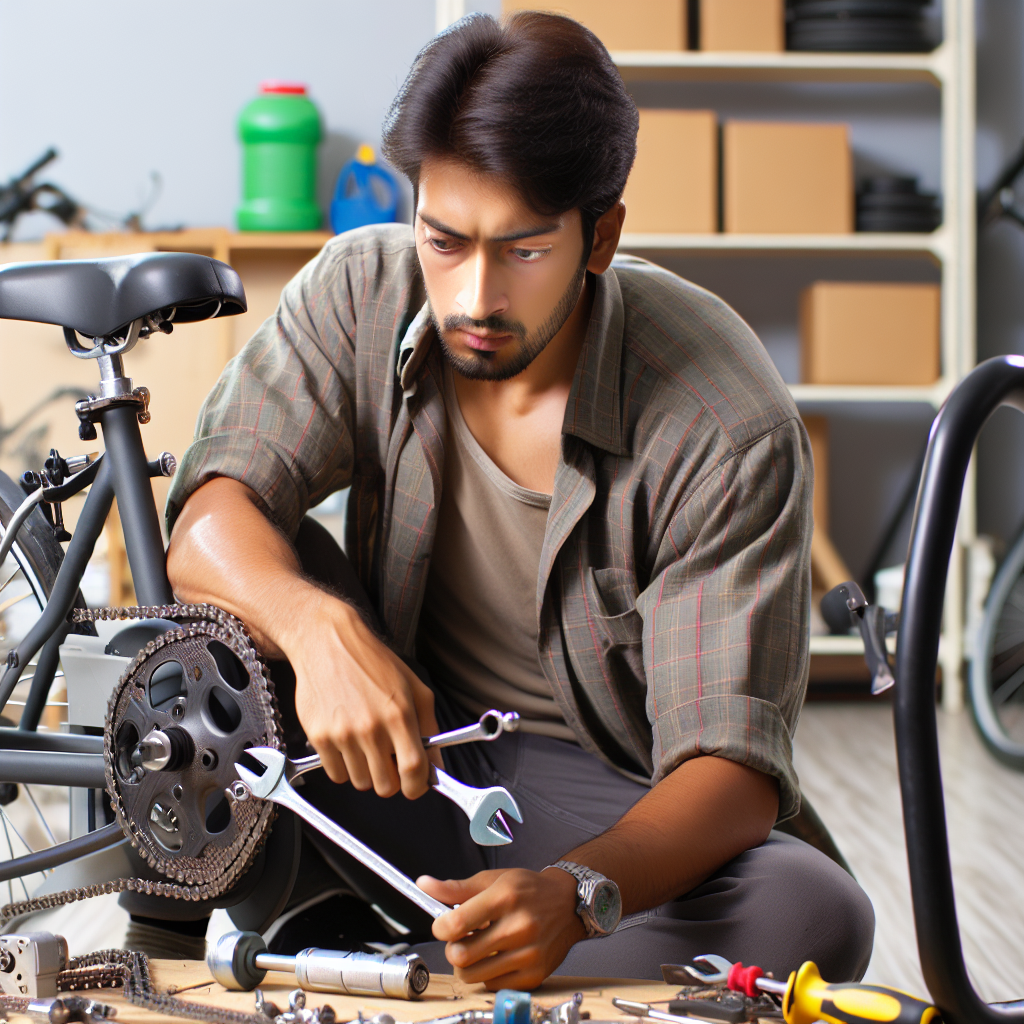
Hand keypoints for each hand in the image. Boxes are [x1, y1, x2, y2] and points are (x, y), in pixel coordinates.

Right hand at [285, 593, 441, 798]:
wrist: (328, 642)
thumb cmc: (373, 662)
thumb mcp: (414, 687)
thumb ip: (430, 728)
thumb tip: (436, 766)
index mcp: (399, 714)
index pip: (413, 769)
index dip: (417, 786)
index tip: (416, 786)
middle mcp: (371, 727)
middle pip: (386, 785)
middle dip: (391, 778)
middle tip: (388, 759)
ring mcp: (342, 734)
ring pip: (360, 782)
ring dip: (367, 771)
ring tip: (366, 743)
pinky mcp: (319, 736)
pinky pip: (336, 774)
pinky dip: (344, 766)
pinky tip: (347, 741)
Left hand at [419, 867, 585, 989]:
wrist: (569, 903)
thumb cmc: (529, 889)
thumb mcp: (493, 879)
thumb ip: (456, 887)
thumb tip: (424, 885)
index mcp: (505, 897)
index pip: (456, 924)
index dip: (440, 927)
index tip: (443, 925)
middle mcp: (518, 927)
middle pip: (460, 955)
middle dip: (453, 947)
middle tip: (461, 938)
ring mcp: (528, 954)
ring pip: (472, 975)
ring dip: (468, 963)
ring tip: (479, 947)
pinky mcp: (534, 975)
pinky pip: (492, 985)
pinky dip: (488, 974)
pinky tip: (498, 956)